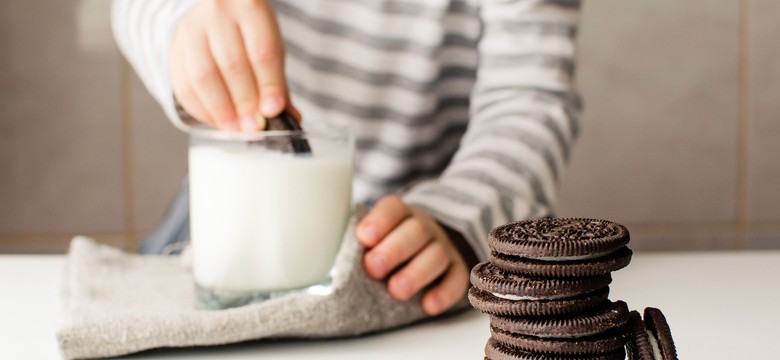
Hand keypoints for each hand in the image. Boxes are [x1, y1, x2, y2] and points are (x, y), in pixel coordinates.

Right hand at [169, 0, 294, 130]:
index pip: (262, 51)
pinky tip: (218, 121)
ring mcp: (191, 30)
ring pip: (203, 77)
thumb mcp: (270, 43)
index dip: (269, 85)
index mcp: (250, 7)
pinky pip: (183, 86)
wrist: (214, 9)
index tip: (273, 111)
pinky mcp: (174, 49)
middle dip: (245, 103)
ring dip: (222, 110)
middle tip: (255, 126)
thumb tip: (289, 116)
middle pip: (232, 65)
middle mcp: (218, 14)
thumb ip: (277, 80)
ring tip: (237, 128)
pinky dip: (201, 110)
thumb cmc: (248, 30)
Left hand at [356, 195, 469, 315]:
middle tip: (373, 268)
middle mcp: (424, 227)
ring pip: (437, 255)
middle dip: (394, 250)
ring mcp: (443, 247)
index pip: (393, 208)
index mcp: (399, 214)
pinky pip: (457, 279)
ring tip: (396, 291)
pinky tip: (428, 305)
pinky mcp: (456, 269)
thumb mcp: (373, 235)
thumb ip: (357, 242)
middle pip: (416, 231)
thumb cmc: (388, 244)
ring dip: (416, 273)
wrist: (426, 245)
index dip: (380, 221)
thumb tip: (326, 255)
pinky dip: (444, 293)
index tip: (364, 238)